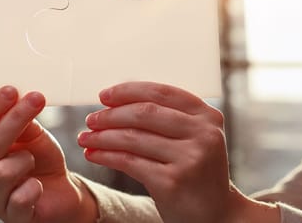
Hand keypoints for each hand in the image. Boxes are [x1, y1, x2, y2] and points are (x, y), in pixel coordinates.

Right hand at [0, 86, 96, 222]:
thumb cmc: (40, 160)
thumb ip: (21, 123)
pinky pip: (20, 198)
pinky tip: (38, 184)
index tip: (11, 90)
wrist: (61, 191)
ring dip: (25, 159)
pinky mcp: (12, 217)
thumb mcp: (33, 136)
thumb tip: (16, 102)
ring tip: (33, 159)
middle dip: (14, 119)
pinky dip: (34, 186)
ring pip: (2, 172)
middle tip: (36, 99)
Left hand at [77, 81, 278, 222]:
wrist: (216, 214)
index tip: (103, 96)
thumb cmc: (195, 170)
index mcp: (207, 115)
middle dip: (111, 115)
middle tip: (90, 120)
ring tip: (84, 138)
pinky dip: (106, 156)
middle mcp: (202, 134)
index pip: (161, 93)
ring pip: (133, 138)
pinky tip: (92, 155)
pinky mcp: (173, 182)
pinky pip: (129, 162)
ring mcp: (189, 158)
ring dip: (102, 137)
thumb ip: (168, 117)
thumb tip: (118, 99)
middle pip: (144, 113)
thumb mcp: (194, 138)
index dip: (128, 91)